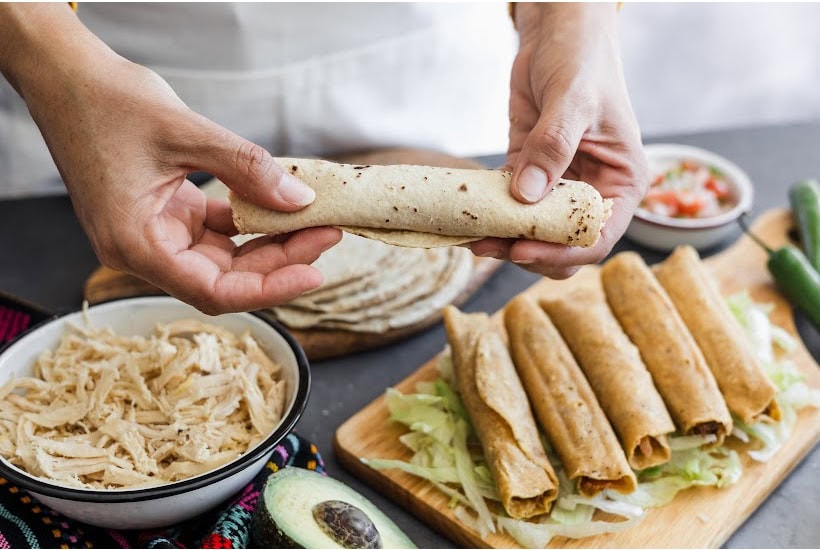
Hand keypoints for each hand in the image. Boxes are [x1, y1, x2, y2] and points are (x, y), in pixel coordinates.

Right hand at [0, 4, 340, 313]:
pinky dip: (248, 223)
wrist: (67, 76)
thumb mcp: (187, 132)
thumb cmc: (106, 101)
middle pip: (223, 277)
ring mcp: (153, 233)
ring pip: (223, 258)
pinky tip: (281, 207)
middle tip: (326, 234)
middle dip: (279, 261)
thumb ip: (246, 169)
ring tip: (313, 223)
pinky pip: (215, 233)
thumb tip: (300, 199)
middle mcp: (142, 249)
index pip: (212, 290)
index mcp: (134, 243)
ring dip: (268, 244)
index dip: (268, 289)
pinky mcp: (164, 216)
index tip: (313, 274)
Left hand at [470, 3, 647, 278]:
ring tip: (472, 237)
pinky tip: (467, 218)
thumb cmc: (581, 58)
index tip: (521, 250)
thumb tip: (528, 194)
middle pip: (562, 243)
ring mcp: (560, 185)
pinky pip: (510, 206)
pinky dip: (491, 215)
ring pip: (533, 232)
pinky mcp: (530, 173)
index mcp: (621, 182)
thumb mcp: (573, 99)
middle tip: (488, 244)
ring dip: (503, 238)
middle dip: (527, 251)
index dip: (560, 252)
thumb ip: (554, 146)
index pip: (596, 237)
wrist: (557, 33)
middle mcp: (593, 190)